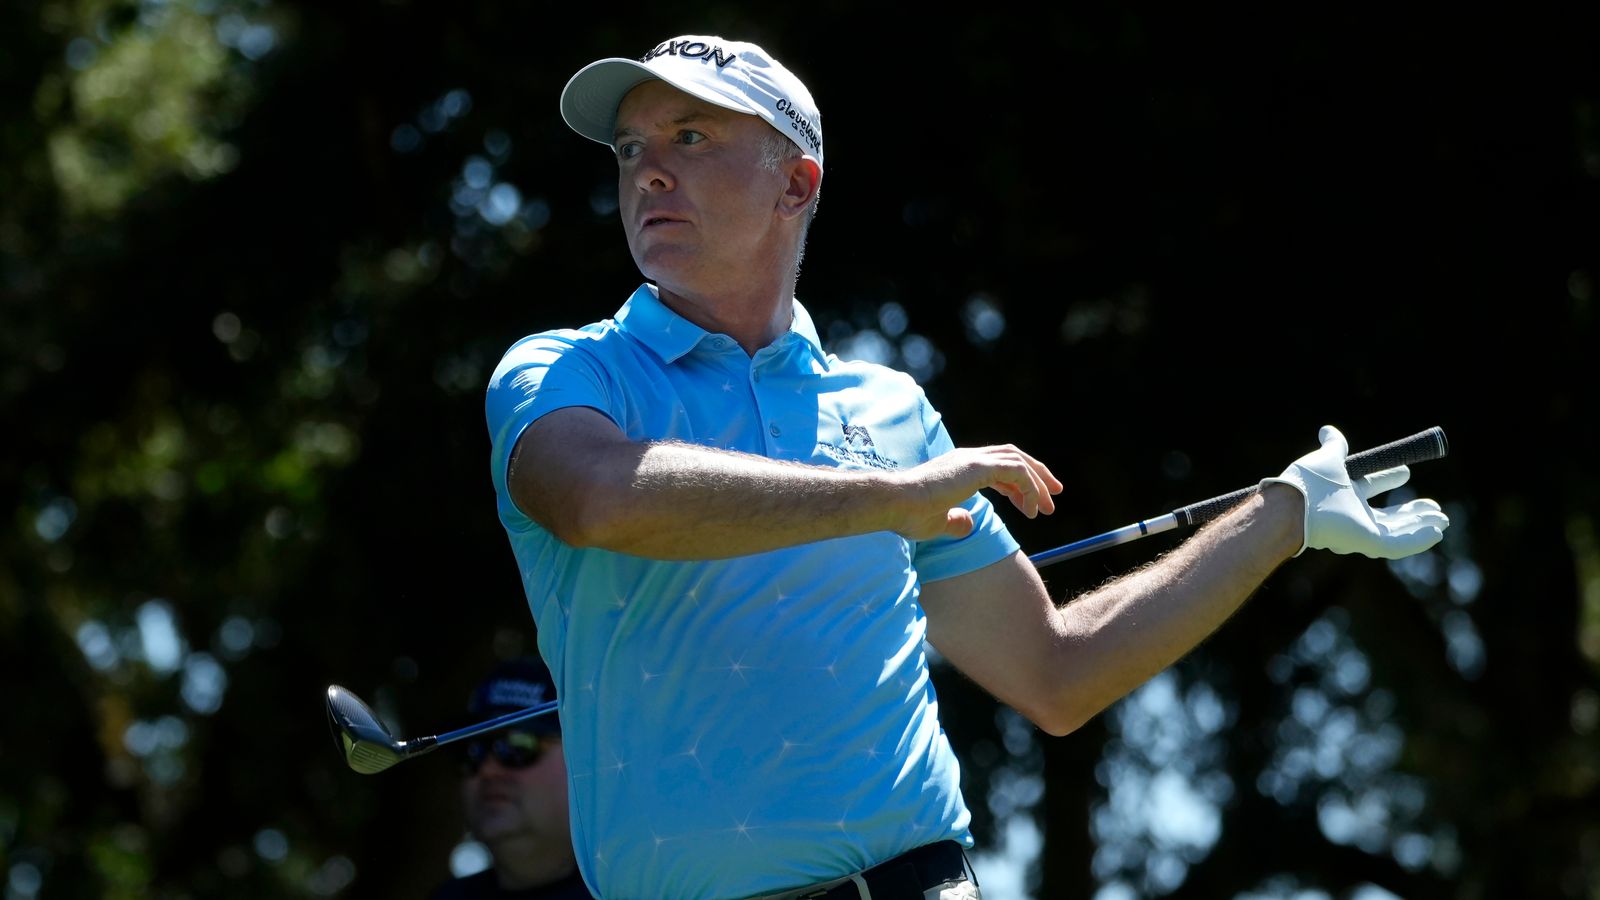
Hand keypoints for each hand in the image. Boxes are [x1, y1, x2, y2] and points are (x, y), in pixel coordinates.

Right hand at [893, 445, 1062, 540]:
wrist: (894, 503)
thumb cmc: (908, 514)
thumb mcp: (937, 521)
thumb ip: (955, 520)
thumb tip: (968, 523)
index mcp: (959, 466)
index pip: (998, 467)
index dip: (1019, 483)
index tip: (1031, 504)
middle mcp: (968, 457)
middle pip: (1013, 457)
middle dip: (1037, 475)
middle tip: (1054, 496)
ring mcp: (973, 459)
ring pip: (1018, 461)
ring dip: (1038, 482)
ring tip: (1047, 507)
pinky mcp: (977, 467)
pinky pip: (1016, 471)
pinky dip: (1029, 487)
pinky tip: (1030, 508)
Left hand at [1262, 424, 1449, 558]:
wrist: (1296, 504)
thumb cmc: (1308, 482)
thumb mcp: (1326, 458)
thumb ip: (1334, 445)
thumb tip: (1328, 429)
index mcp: (1342, 494)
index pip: (1369, 487)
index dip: (1388, 479)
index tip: (1406, 472)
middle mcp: (1351, 515)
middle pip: (1387, 516)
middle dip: (1412, 512)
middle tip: (1434, 506)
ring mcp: (1360, 531)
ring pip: (1397, 531)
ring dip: (1421, 525)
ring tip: (1443, 518)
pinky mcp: (1367, 543)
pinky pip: (1398, 545)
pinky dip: (1418, 540)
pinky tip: (1437, 533)